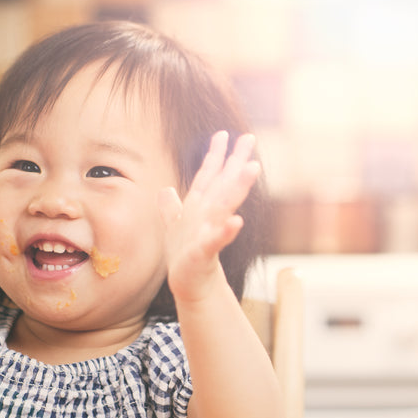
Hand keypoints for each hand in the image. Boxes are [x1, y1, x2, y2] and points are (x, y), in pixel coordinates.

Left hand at [159, 131, 260, 304]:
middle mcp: (209, 215)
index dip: (215, 154)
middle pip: (224, 184)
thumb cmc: (184, 256)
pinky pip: (216, 239)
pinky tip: (236, 221)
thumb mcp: (173, 226)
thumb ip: (171, 207)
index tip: (224, 133)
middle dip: (236, 162)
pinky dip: (225, 230)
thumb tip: (165, 190)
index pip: (210, 175)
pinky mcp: (205, 252)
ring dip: (238, 187)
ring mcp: (210, 231)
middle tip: (250, 139)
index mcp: (201, 206)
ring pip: (225, 205)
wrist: (189, 283)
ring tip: (252, 168)